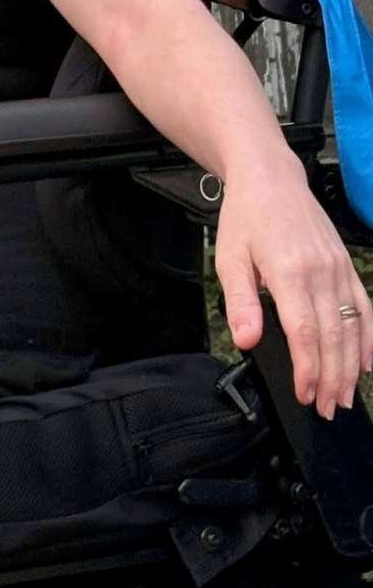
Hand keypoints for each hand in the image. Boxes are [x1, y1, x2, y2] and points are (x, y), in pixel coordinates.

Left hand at [214, 159, 372, 417]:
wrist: (270, 178)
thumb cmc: (246, 217)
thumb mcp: (229, 257)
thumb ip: (240, 302)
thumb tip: (246, 340)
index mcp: (289, 271)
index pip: (304, 332)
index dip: (308, 369)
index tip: (305, 395)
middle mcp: (320, 272)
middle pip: (333, 336)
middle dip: (332, 378)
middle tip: (328, 409)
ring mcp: (337, 268)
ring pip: (352, 326)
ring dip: (350, 366)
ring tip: (345, 397)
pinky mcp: (345, 264)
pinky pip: (365, 306)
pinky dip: (369, 338)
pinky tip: (366, 364)